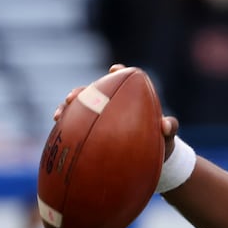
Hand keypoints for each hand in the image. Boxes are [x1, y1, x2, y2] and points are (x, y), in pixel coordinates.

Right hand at [53, 64, 179, 160]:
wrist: (155, 159)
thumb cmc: (162, 142)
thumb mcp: (168, 136)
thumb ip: (170, 128)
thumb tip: (165, 124)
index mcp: (131, 99)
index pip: (123, 80)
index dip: (119, 72)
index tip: (116, 69)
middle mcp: (111, 104)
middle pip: (93, 92)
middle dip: (81, 91)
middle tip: (74, 97)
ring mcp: (100, 117)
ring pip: (79, 109)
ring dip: (66, 109)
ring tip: (59, 115)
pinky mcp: (91, 131)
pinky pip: (76, 128)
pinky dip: (66, 129)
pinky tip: (57, 133)